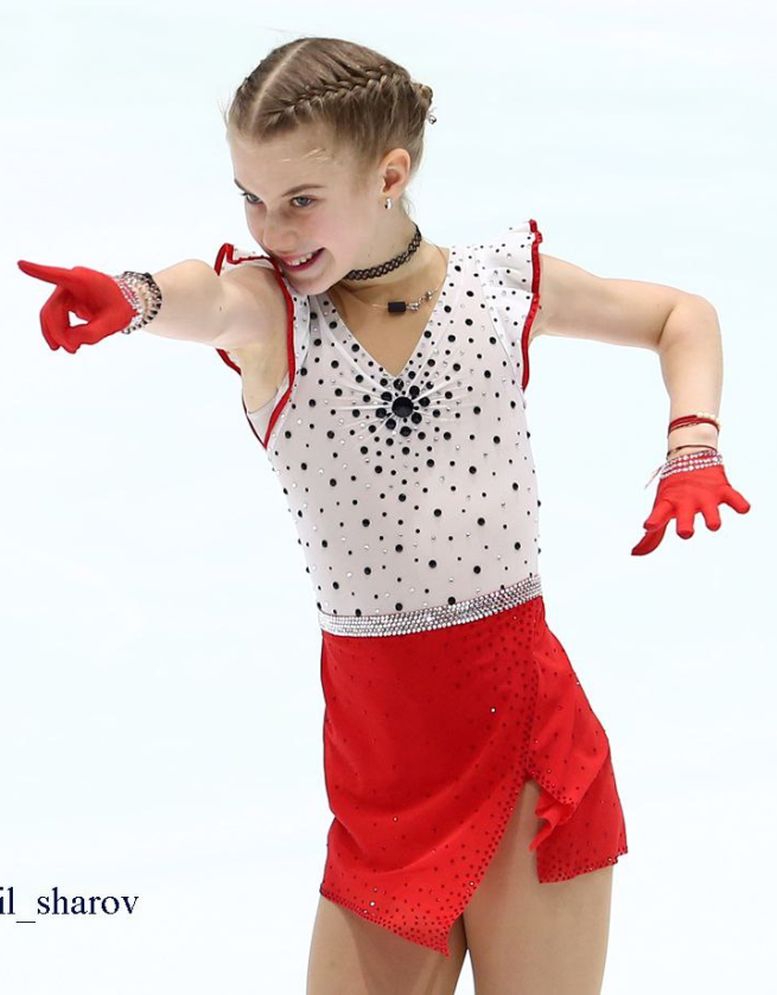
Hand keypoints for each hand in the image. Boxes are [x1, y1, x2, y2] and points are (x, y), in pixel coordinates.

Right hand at [17, 259, 135, 352]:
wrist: (129, 301)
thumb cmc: (122, 306)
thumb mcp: (112, 323)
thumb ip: (92, 334)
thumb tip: (70, 342)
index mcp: (82, 280)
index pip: (57, 275)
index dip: (38, 271)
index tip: (21, 264)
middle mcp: (70, 282)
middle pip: (52, 308)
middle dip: (57, 331)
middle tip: (69, 350)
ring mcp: (67, 290)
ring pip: (51, 314)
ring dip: (57, 334)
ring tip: (70, 349)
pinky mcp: (66, 299)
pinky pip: (56, 317)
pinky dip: (60, 331)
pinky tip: (69, 343)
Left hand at [631, 463, 750, 555]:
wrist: (690, 455)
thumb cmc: (674, 489)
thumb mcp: (661, 508)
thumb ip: (652, 535)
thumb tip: (635, 554)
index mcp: (669, 505)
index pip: (658, 514)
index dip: (654, 521)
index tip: (648, 525)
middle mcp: (686, 501)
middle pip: (685, 518)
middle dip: (685, 527)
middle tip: (685, 532)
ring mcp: (705, 495)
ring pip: (711, 512)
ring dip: (713, 520)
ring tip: (712, 524)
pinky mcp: (723, 489)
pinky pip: (735, 498)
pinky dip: (740, 504)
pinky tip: (741, 509)